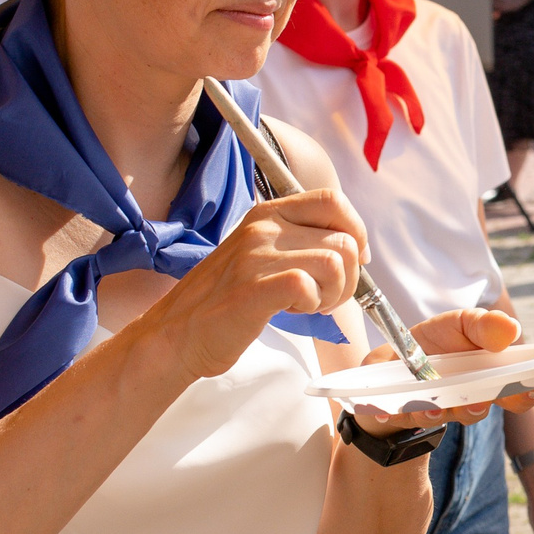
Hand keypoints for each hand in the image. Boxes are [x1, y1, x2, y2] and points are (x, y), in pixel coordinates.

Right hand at [156, 188, 365, 379]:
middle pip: (343, 241)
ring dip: (331, 294)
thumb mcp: (262, 253)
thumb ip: (302, 242)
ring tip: (303, 305)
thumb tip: (356, 249)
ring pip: (334, 263)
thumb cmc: (225, 299)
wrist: (177, 333)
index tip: (352, 262)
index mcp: (268, 213)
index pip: (333, 201)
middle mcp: (263, 227)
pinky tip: (291, 310)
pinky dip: (311, 304)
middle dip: (347, 279)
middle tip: (321, 298)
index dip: (356, 232)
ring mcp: (256, 255)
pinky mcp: (252, 288)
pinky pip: (307, 285)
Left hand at [349, 307, 531, 435]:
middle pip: (479, 409)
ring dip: (436, 412)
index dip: (528, 392)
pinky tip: (386, 410)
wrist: (393, 360)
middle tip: (476, 400)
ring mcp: (435, 409)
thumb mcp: (460, 323)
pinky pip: (400, 417)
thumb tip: (511, 330)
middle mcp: (465, 400)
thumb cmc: (436, 341)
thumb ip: (484, 326)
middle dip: (477, 406)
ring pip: (440, 416)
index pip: (517, 393)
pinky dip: (394, 413)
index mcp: (487, 379)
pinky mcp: (403, 414)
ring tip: (429, 405)